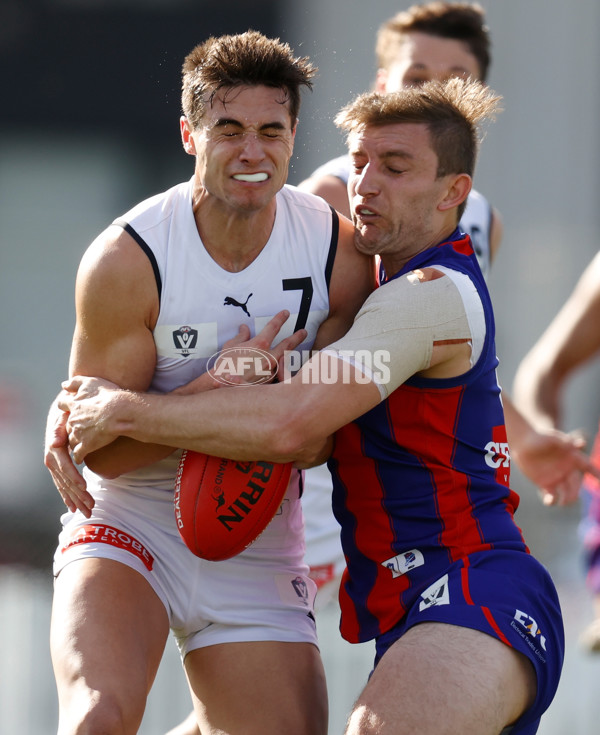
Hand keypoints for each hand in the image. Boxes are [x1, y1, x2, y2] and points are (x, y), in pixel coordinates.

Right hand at [44, 395, 94, 516]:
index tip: (85, 487)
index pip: (64, 466)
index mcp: (54, 449)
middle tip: (91, 507)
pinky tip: (73, 507)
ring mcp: (54, 465)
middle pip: (65, 481)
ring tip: (87, 511)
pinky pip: (62, 485)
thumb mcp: (64, 416)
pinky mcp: (58, 468)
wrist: (64, 412)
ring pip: (64, 486)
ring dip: (75, 499)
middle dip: (78, 495)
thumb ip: (60, 427)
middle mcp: (51, 459)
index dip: (74, 478)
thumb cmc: (68, 413)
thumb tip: (55, 442)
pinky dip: (68, 496)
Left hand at [58, 376, 123, 462]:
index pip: (63, 406)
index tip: (69, 409)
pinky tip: (81, 458)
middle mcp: (73, 419)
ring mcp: (78, 433)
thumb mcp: (90, 382)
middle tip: (78, 429)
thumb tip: (63, 385)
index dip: (65, 407)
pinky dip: (78, 457)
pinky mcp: (86, 445)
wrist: (118, 412)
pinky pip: (78, 454)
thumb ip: (75, 382)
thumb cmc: (108, 395)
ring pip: (71, 440)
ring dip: (74, 442)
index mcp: (74, 404)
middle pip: (66, 426)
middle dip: (70, 428)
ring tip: (80, 444)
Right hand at [211, 309, 306, 386]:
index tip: (286, 313)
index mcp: (260, 344)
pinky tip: (283, 368)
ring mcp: (272, 370)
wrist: (223, 386)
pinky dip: (282, 369)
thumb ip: (241, 336)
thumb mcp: (231, 346)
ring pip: (286, 359)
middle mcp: (269, 356)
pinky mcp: (270, 382)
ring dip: (291, 354)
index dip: (281, 318)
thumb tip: (244, 328)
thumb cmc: (225, 364)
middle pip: (288, 344)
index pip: (274, 326)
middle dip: (298, 336)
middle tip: (304, 332)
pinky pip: (279, 373)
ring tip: (296, 350)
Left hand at [514, 428, 596, 505]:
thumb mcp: (552, 437)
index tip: (599, 479)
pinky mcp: (545, 484)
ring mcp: (557, 478)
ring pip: (566, 492)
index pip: (587, 466)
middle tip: (572, 498)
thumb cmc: (541, 437)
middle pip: (576, 484)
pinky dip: (551, 500)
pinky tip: (549, 502)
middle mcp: (567, 470)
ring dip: (567, 499)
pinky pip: (551, 495)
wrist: (524, 443)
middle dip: (575, 492)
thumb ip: (564, 441)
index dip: (595, 473)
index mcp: (573, 458)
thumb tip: (580, 443)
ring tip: (563, 503)